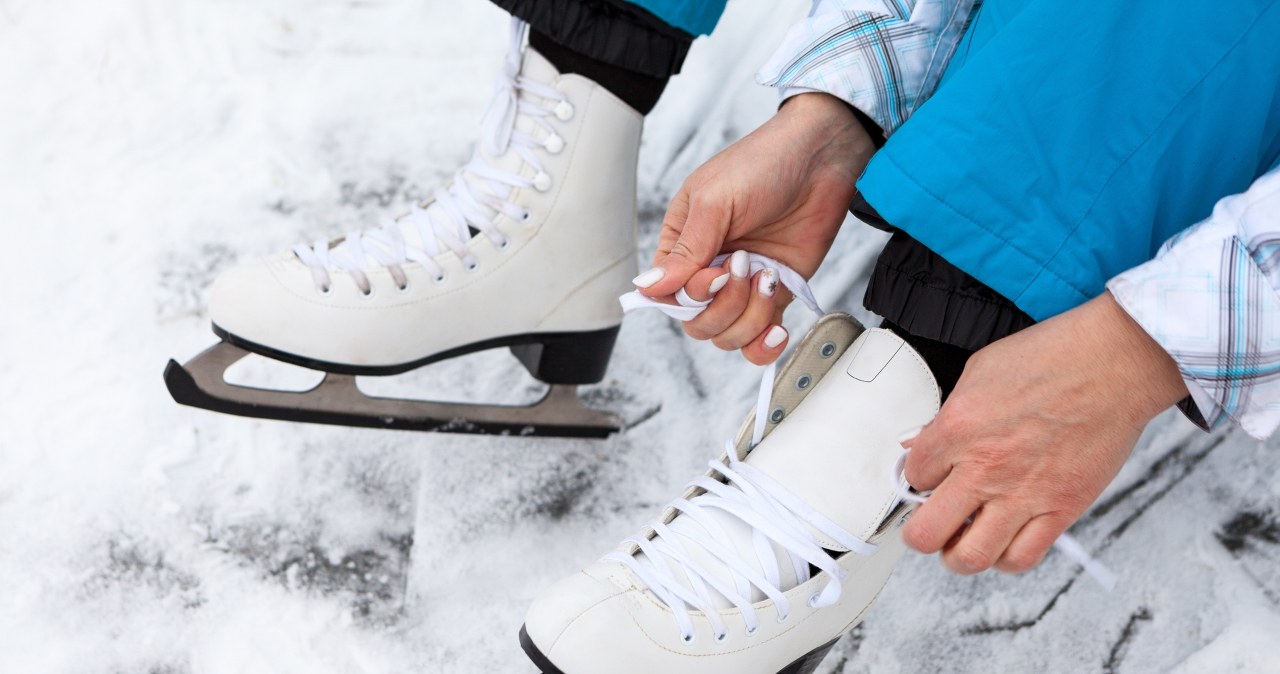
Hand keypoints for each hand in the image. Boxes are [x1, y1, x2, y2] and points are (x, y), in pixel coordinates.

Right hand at [634, 93, 874, 363]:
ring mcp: (743, 287)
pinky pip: (759, 339)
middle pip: (698, 324)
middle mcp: (709, 270)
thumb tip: (647, 287)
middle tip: (748, 266)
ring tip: (769, 275)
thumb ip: (685, 250)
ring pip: (729, 336)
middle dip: (725, 305)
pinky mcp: (775, 296)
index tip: (715, 274)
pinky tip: (777, 329)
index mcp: (683, 245)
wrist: (820, 159)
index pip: (667, 297)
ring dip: (752, 316)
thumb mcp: (714, 201)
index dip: (689, 298)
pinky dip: (765, 344)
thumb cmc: (762, 164)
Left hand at [901, 292, 1187, 574]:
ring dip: (958, 553)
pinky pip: (1021, 558)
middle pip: (926, 533)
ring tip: (963, 538)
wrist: (1113, 362)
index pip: (913, 476)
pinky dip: (1005, 558)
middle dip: (921, 532)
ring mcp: (1023, 494)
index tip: (929, 476)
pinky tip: (1003, 540)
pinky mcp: (1061, 508)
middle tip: (930, 522)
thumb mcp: (978, 372)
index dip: (918, 477)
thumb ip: (947, 416)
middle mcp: (985, 468)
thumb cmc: (1053, 357)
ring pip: (970, 557)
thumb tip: (923, 442)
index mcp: (957, 429)